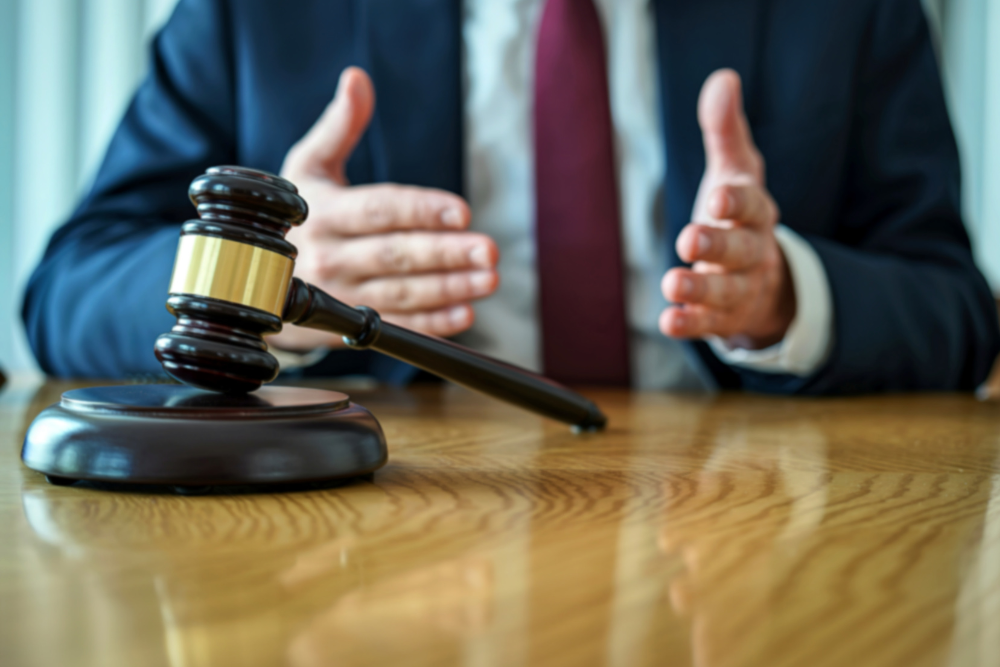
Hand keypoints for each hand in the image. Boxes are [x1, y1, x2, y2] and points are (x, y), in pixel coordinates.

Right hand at [270, 67, 498, 350]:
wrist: (258, 278)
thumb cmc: (296, 214)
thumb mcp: (307, 166)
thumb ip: (339, 126)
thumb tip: (357, 77)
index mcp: (324, 213)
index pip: (379, 210)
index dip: (420, 211)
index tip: (462, 211)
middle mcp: (330, 256)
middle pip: (396, 255)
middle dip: (446, 253)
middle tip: (490, 250)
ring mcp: (341, 295)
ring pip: (401, 294)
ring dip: (449, 288)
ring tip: (489, 279)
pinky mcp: (350, 327)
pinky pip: (396, 327)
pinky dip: (432, 325)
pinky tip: (466, 313)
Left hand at [660, 70, 794, 349]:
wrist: (763, 280)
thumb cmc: (738, 215)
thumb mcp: (735, 171)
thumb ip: (725, 131)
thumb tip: (723, 79)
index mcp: (756, 213)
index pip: (751, 205)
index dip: (735, 203)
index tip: (716, 197)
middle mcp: (752, 252)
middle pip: (739, 249)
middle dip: (715, 244)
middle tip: (687, 239)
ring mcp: (739, 288)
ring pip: (724, 290)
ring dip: (699, 287)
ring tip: (672, 282)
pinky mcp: (721, 318)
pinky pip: (707, 323)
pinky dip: (689, 323)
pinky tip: (667, 321)